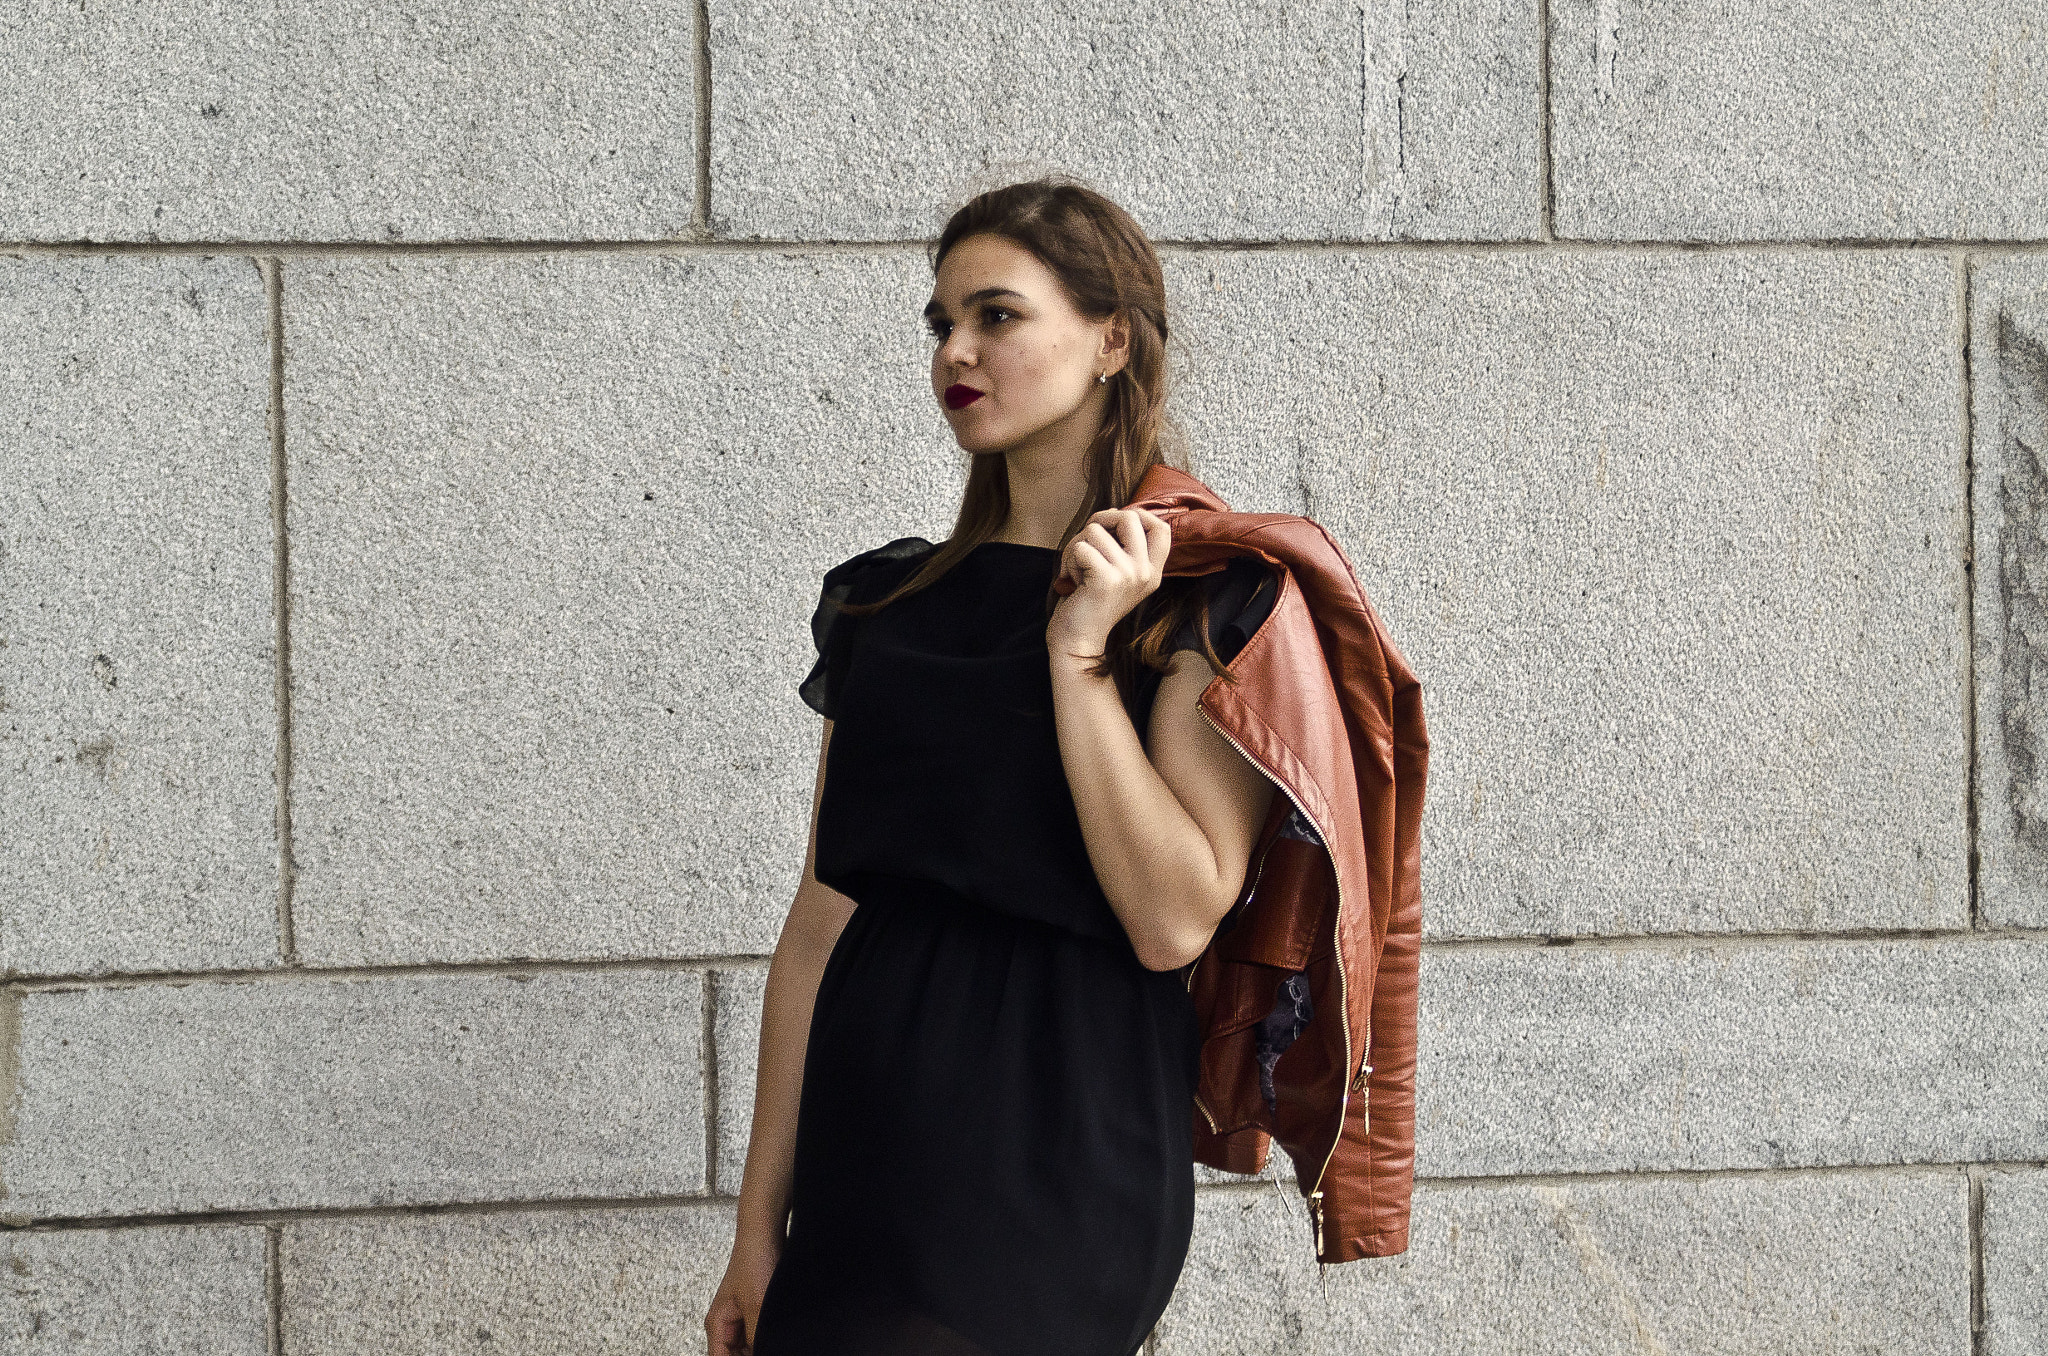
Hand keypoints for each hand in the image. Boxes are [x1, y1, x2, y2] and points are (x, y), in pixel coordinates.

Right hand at [706, 1232, 780, 1354]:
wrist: (766, 1232)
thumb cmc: (755, 1260)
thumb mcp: (757, 1306)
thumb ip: (757, 1338)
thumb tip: (766, 1352)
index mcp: (717, 1325)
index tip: (762, 1355)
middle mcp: (726, 1324)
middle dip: (753, 1355)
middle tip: (772, 1346)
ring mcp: (742, 1318)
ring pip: (749, 1347)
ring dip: (763, 1346)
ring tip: (776, 1340)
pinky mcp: (756, 1311)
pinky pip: (759, 1335)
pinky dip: (768, 1338)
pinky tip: (780, 1336)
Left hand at [1047, 507, 1170, 663]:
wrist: (1077, 642)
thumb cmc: (1089, 603)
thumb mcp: (1115, 573)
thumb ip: (1121, 546)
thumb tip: (1114, 512)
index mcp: (1152, 572)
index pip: (1162, 528)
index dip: (1138, 514)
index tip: (1115, 522)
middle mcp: (1146, 573)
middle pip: (1128, 517)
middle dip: (1099, 522)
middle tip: (1086, 544)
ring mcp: (1129, 575)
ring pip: (1095, 531)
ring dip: (1076, 547)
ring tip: (1078, 572)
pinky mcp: (1107, 579)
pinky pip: (1081, 547)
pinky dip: (1068, 561)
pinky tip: (1072, 581)